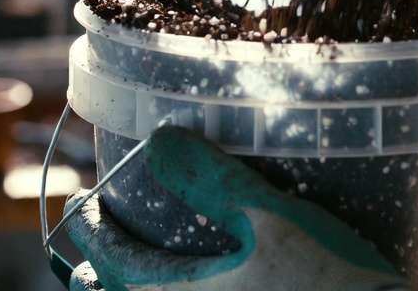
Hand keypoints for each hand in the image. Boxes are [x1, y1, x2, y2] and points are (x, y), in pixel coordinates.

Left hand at [65, 126, 409, 290]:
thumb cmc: (332, 284)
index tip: (85, 202)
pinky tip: (209, 284)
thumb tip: (160, 140)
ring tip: (149, 264)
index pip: (113, 265)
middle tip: (105, 244)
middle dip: (107, 275)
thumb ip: (212, 179)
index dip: (94, 229)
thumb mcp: (272, 220)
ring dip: (144, 289)